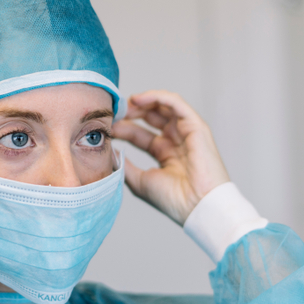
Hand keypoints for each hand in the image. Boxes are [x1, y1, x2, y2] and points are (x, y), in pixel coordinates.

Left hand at [112, 90, 229, 225]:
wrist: (196, 206)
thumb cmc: (173, 199)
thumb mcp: (140, 181)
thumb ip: (124, 165)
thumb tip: (109, 151)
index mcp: (165, 155)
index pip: (140, 134)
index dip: (123, 127)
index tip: (106, 126)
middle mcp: (176, 141)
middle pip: (150, 117)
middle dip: (131, 112)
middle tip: (113, 112)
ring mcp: (187, 133)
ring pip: (163, 106)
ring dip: (142, 102)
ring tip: (124, 104)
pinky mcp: (196, 126)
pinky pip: (176, 103)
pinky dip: (157, 96)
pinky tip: (138, 99)